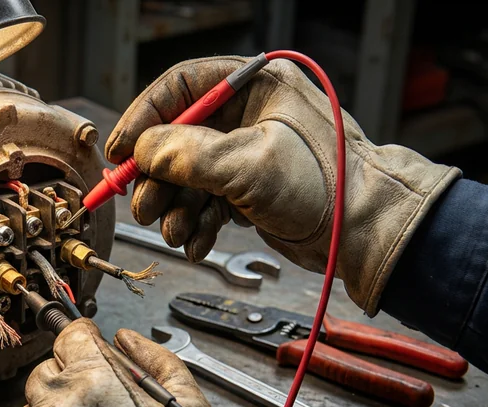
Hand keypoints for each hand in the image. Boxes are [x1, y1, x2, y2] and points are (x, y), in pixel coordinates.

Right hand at [107, 56, 459, 312]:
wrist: (367, 232)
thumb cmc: (328, 185)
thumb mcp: (249, 164)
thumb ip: (188, 155)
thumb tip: (142, 152)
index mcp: (255, 85)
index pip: (181, 87)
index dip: (144, 117)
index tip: (120, 151)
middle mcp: (248, 114)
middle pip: (177, 137)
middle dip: (157, 178)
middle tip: (144, 205)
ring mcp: (248, 153)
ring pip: (189, 176)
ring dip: (175, 208)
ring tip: (177, 232)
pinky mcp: (250, 188)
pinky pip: (207, 201)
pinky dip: (197, 223)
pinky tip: (196, 241)